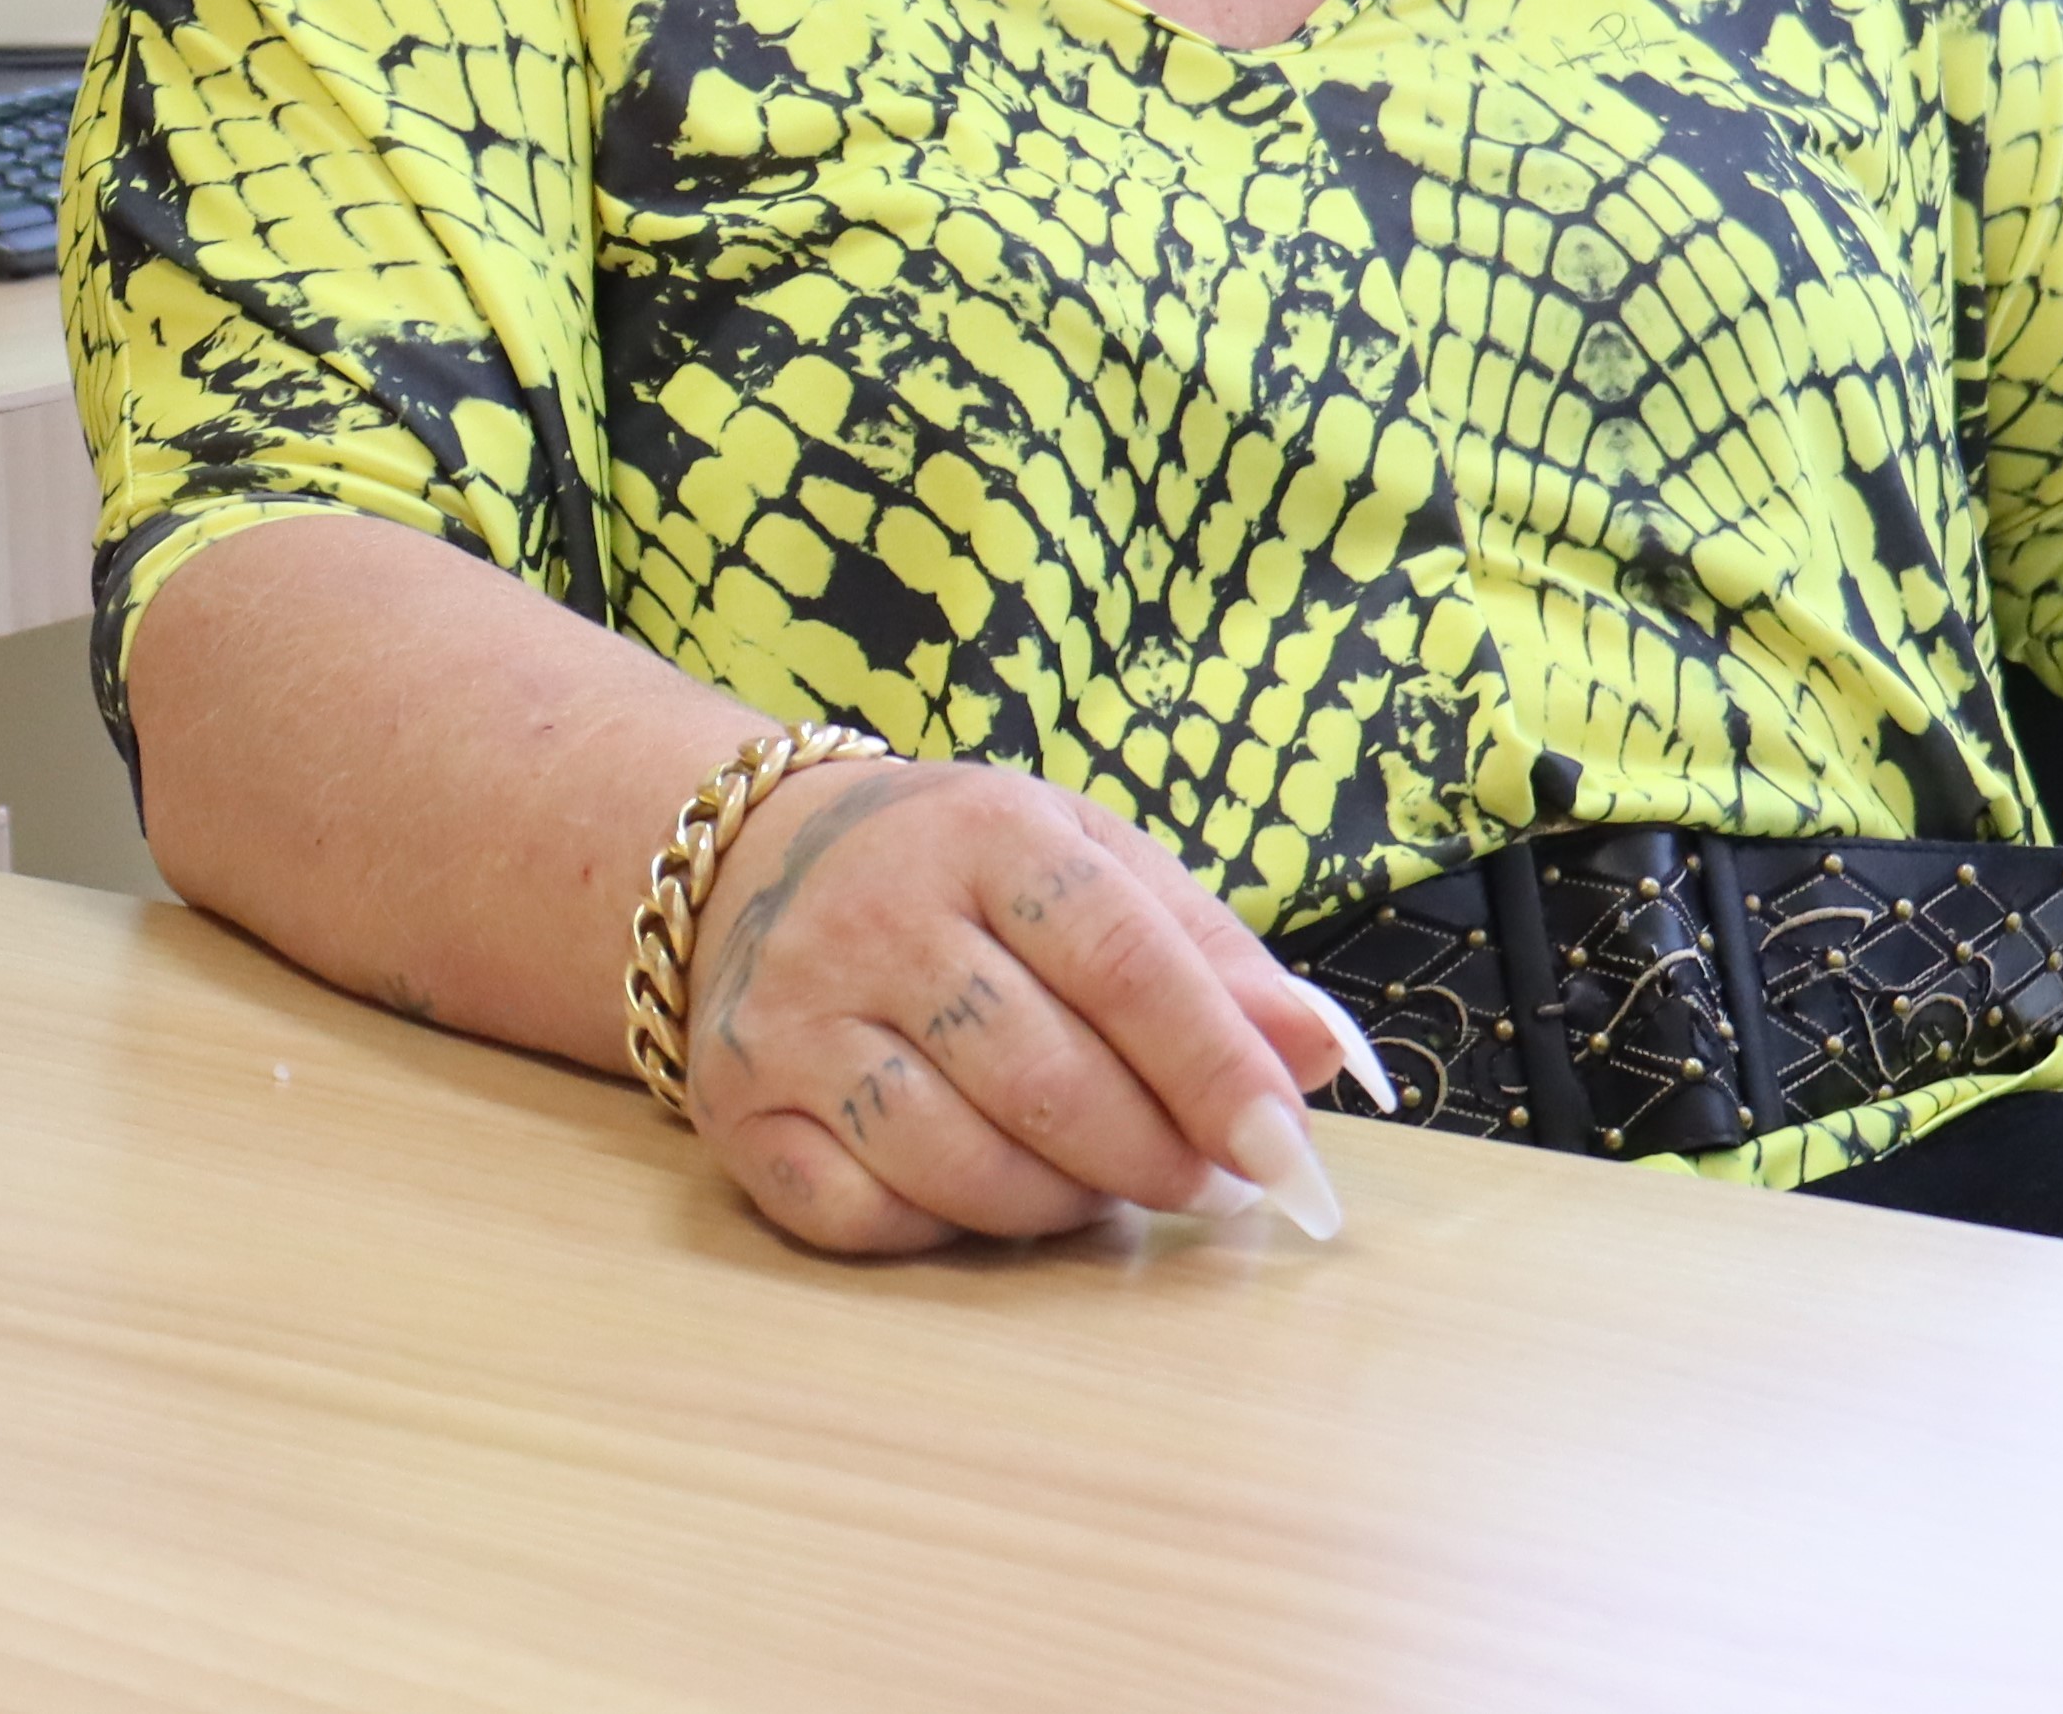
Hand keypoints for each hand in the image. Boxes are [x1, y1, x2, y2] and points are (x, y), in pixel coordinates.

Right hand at [680, 756, 1364, 1254]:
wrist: (744, 860)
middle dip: (1155, 1158)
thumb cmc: (957, 875)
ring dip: (1062, 1205)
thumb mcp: (1089, 862)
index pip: (1124, 963)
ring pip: (959, 1162)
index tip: (1287, 1150)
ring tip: (1103, 1187)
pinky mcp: (740, 1106)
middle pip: (1047, 1081)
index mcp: (985, 833)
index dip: (1216, 1069)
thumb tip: (1322, 1054)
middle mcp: (876, 917)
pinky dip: (940, 1228)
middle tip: (1211, 1184)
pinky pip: (861, 1214)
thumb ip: (1210, 955)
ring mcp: (795, 1017)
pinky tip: (979, 1192)